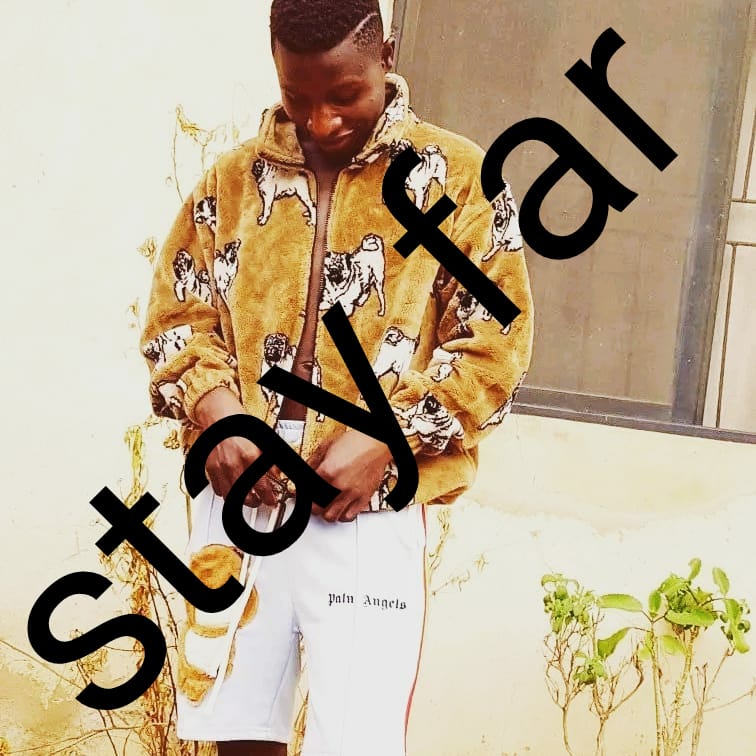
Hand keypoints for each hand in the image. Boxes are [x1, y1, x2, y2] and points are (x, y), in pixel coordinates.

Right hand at [194, 387, 282, 507]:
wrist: (219, 416)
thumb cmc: (239, 425)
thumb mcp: (261, 440)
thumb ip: (269, 460)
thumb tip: (276, 475)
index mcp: (250, 455)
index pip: (262, 486)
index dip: (268, 497)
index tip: (271, 501)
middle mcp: (233, 463)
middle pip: (245, 496)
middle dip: (254, 502)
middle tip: (260, 501)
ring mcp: (220, 467)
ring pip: (230, 496)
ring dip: (239, 499)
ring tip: (247, 496)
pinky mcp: (210, 468)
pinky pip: (217, 489)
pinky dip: (225, 491)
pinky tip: (232, 486)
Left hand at [307, 429, 392, 522]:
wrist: (376, 443)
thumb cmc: (355, 442)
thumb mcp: (327, 446)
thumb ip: (313, 462)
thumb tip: (305, 473)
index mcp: (327, 471)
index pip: (308, 493)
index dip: (303, 495)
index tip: (304, 496)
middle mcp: (338, 485)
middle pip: (317, 508)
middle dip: (313, 506)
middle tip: (314, 502)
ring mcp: (352, 493)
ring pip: (332, 516)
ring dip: (326, 513)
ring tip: (326, 507)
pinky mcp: (364, 498)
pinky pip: (349, 516)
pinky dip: (342, 516)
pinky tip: (341, 509)